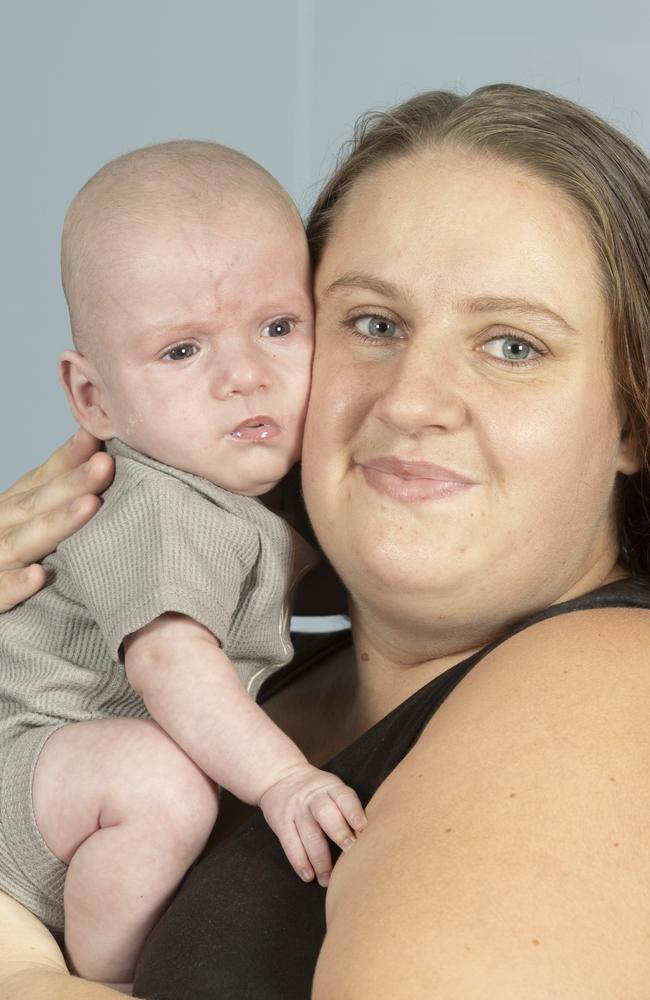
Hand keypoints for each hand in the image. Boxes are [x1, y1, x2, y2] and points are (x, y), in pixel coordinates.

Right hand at [0, 429, 113, 610]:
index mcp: (10, 512)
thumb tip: (102, 467)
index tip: (96, 438)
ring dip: (55, 524)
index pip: (39, 480)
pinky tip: (38, 576)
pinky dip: (14, 585)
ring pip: (20, 543)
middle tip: (106, 465)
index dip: (67, 459)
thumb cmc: (10, 563)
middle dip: (72, 484)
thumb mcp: (27, 526)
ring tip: (90, 505)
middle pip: (35, 505)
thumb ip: (53, 504)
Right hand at [259, 763, 366, 887]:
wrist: (281, 777)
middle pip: (326, 814)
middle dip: (339, 833)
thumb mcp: (332, 788)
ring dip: (319, 859)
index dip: (354, 812)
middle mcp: (313, 797)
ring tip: (327, 879)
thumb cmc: (317, 791)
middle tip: (350, 852)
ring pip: (309, 834)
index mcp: (331, 787)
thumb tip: (371, 837)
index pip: (343, 797)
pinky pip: (290, 843)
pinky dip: (299, 861)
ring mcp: (296, 810)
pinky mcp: (281, 822)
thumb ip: (347, 807)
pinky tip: (308, 875)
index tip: (363, 828)